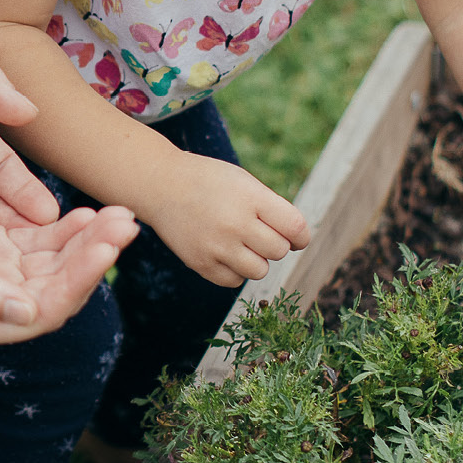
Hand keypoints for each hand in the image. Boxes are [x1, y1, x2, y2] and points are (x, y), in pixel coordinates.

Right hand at [0, 181, 138, 348]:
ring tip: (117, 213)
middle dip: (93, 257)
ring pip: (51, 264)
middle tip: (126, 222)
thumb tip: (30, 315)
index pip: (43, 310)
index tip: (106, 247)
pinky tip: (84, 211)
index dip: (79, 281)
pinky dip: (61, 229)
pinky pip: (33, 242)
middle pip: (56, 287)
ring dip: (85, 241)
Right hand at [131, 151, 310, 286]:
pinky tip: (224, 252)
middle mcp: (235, 223)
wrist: (161, 185)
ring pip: (260, 270)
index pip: (295, 228)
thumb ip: (272, 210)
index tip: (295, 238)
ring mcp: (217, 246)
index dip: (301, 236)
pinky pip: (235, 280)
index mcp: (251, 197)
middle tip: (257, 233)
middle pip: (278, 251)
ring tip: (240, 243)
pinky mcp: (201, 263)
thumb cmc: (209, 182)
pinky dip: (235, 270)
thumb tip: (296, 242)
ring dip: (256, 260)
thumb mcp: (244, 182)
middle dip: (274, 244)